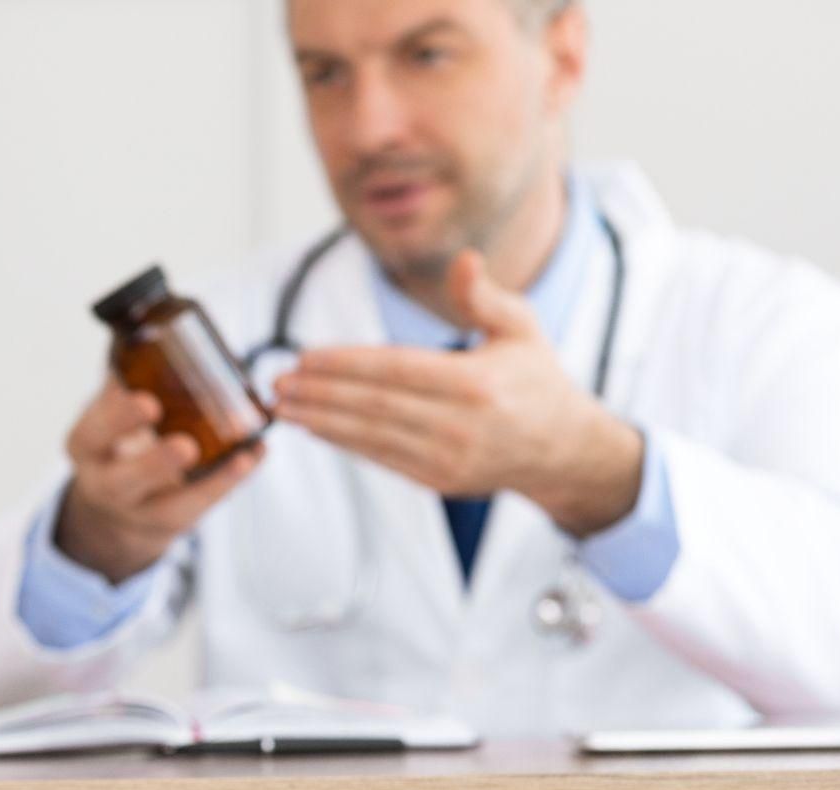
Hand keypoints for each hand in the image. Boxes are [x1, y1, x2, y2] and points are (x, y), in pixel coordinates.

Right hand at [54, 377, 262, 583]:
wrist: (115, 506)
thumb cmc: (117, 444)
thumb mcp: (108, 414)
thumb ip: (125, 382)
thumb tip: (151, 330)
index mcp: (86, 445)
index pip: (93, 433)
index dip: (118, 419)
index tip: (148, 402)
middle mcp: (105, 484)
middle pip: (122, 481)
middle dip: (155, 463)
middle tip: (186, 445)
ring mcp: (138, 510)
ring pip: (167, 505)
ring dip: (208, 481)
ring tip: (241, 456)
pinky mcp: (171, 521)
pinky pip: (202, 506)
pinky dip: (231, 481)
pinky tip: (254, 456)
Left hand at [272, 250, 644, 536]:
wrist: (561, 450)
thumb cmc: (535, 380)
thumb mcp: (521, 328)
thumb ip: (486, 296)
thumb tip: (465, 259)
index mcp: (478, 383)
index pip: (396, 369)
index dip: (346, 364)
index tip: (305, 356)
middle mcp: (461, 425)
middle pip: (374, 406)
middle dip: (320, 394)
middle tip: (278, 383)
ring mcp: (448, 458)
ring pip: (371, 437)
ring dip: (320, 421)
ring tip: (283, 406)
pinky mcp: (438, 480)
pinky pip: (380, 458)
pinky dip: (343, 442)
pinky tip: (314, 426)